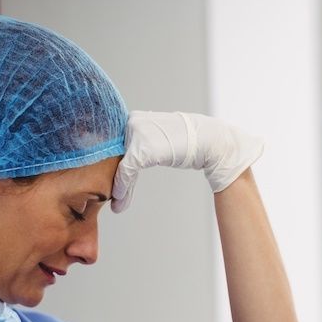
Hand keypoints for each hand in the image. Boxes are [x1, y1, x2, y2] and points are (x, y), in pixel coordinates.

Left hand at [111, 110, 263, 211]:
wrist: (208, 140)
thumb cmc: (188, 142)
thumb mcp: (160, 139)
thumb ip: (143, 144)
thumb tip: (128, 162)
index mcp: (134, 117)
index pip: (118, 146)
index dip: (115, 167)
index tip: (114, 185)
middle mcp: (132, 122)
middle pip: (117, 156)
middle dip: (115, 179)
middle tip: (113, 198)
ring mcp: (136, 134)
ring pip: (120, 165)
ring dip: (119, 188)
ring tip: (116, 204)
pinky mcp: (141, 149)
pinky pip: (126, 170)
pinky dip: (123, 185)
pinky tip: (120, 198)